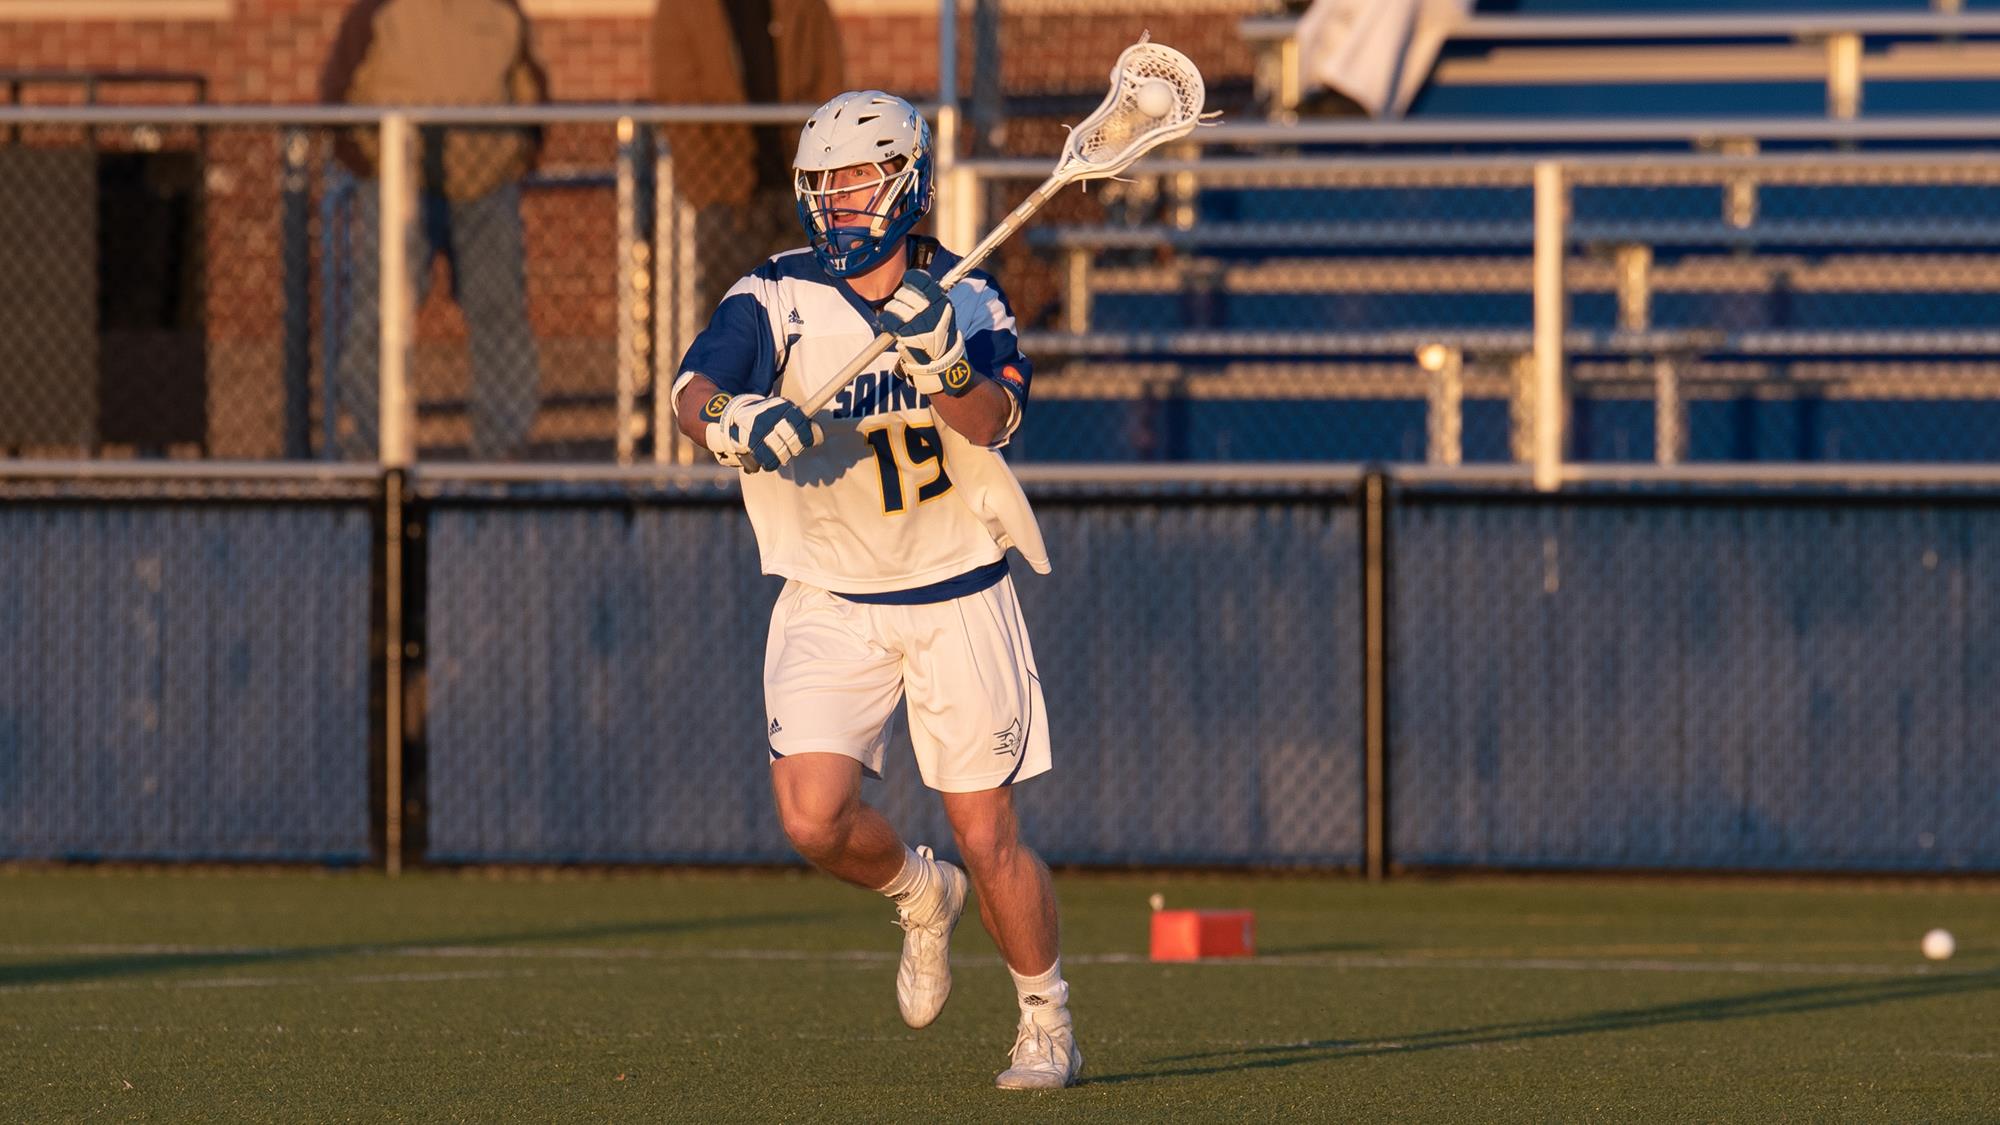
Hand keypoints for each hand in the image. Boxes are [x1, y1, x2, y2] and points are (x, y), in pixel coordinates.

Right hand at [703, 393, 822, 471]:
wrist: (727, 417)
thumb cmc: (760, 415)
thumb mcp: (777, 409)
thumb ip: (796, 419)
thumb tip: (818, 435)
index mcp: (780, 408)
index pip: (803, 425)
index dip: (808, 436)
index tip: (808, 441)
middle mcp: (770, 419)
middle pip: (793, 442)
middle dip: (794, 448)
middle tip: (790, 448)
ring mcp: (759, 433)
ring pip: (782, 454)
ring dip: (782, 457)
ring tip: (777, 453)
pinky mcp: (749, 446)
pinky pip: (767, 463)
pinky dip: (767, 463)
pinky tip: (765, 459)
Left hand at [877, 269, 973, 396]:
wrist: (941, 362)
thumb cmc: (941, 335)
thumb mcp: (944, 312)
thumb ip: (932, 297)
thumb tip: (913, 282)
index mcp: (941, 302)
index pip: (922, 280)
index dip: (911, 279)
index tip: (908, 282)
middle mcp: (930, 310)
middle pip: (905, 293)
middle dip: (900, 298)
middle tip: (902, 306)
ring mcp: (918, 322)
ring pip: (894, 305)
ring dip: (892, 310)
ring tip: (897, 317)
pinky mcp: (906, 334)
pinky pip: (888, 319)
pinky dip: (885, 321)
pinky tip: (889, 325)